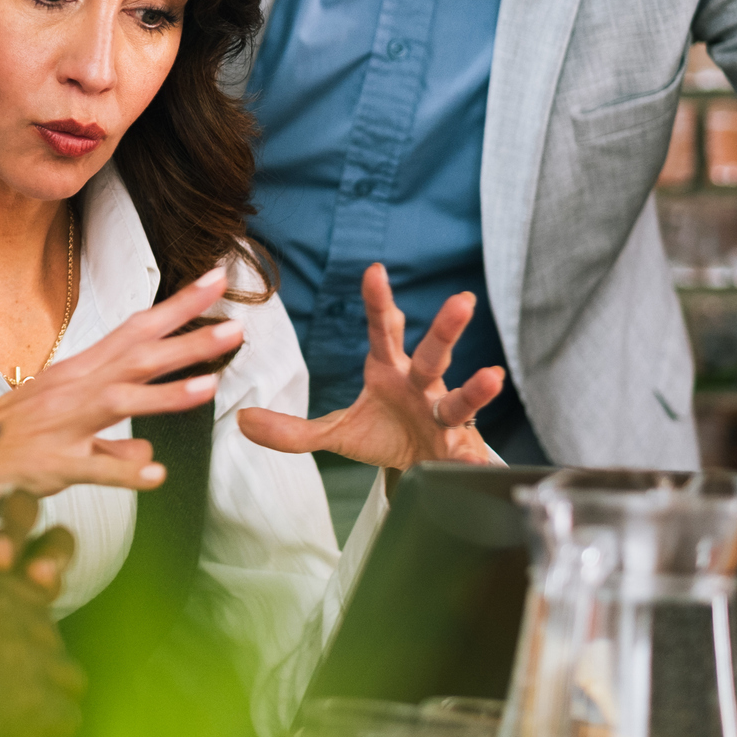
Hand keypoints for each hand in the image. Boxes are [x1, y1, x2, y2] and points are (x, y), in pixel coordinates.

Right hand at [0, 266, 238, 518]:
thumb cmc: (11, 441)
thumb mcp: (67, 432)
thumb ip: (111, 440)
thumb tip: (149, 453)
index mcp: (79, 372)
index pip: (136, 330)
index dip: (179, 307)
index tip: (216, 282)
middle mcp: (74, 388)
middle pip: (138, 355)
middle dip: (189, 338)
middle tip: (236, 324)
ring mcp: (64, 424)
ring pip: (121, 399)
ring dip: (168, 391)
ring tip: (211, 381)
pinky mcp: (54, 463)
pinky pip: (93, 464)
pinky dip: (124, 468)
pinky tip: (155, 472)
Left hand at [238, 263, 501, 468]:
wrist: (421, 465)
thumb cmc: (385, 434)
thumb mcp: (336, 432)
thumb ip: (292, 429)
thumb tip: (243, 420)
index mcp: (391, 372)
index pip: (384, 331)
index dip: (379, 301)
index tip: (374, 271)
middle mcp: (422, 386)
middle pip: (433, 353)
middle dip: (446, 328)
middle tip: (462, 300)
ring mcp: (443, 416)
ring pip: (461, 399)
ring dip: (477, 388)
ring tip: (493, 376)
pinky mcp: (457, 450)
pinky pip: (471, 454)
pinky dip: (481, 461)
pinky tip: (490, 465)